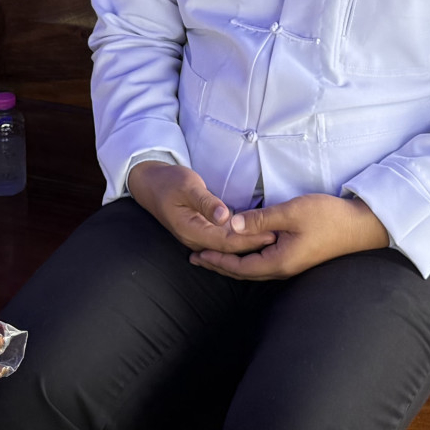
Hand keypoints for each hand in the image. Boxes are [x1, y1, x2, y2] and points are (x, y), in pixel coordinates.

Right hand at [128, 160, 276, 255]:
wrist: (149, 184)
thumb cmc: (168, 181)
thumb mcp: (187, 186)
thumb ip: (206, 202)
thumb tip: (225, 217)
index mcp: (191, 230)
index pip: (226, 241)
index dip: (250, 239)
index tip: (271, 233)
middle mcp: (194, 240)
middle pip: (229, 248)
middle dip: (254, 244)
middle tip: (279, 237)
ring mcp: (197, 239)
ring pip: (227, 247)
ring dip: (249, 243)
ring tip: (273, 238)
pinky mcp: (201, 233)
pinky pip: (223, 241)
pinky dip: (239, 239)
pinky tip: (255, 236)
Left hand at [187, 193, 389, 280]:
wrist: (360, 226)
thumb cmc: (328, 217)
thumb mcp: (291, 212)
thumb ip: (260, 219)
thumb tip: (231, 224)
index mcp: (279, 261)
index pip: (239, 267)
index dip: (217, 261)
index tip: (197, 254)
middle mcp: (283, 269)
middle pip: (244, 272)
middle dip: (219, 265)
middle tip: (196, 258)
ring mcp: (291, 265)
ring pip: (254, 268)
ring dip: (231, 263)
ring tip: (213, 256)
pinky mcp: (297, 258)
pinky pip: (264, 263)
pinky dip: (246, 258)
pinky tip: (243, 250)